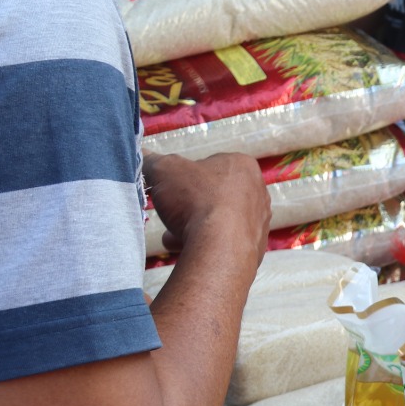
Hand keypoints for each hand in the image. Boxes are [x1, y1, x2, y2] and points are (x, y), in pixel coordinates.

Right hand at [145, 152, 269, 263]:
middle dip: (188, 205)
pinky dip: (207, 244)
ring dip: (195, 226)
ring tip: (173, 236)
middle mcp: (258, 190)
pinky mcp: (256, 246)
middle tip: (171, 215)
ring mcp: (260, 220)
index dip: (185, 177)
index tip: (171, 190)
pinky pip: (225, 242)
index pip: (209, 165)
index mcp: (243, 165)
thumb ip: (153, 161)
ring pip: (219, 220)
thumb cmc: (196, 201)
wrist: (220, 248)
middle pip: (213, 195)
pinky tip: (187, 249)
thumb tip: (144, 156)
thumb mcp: (164, 171)